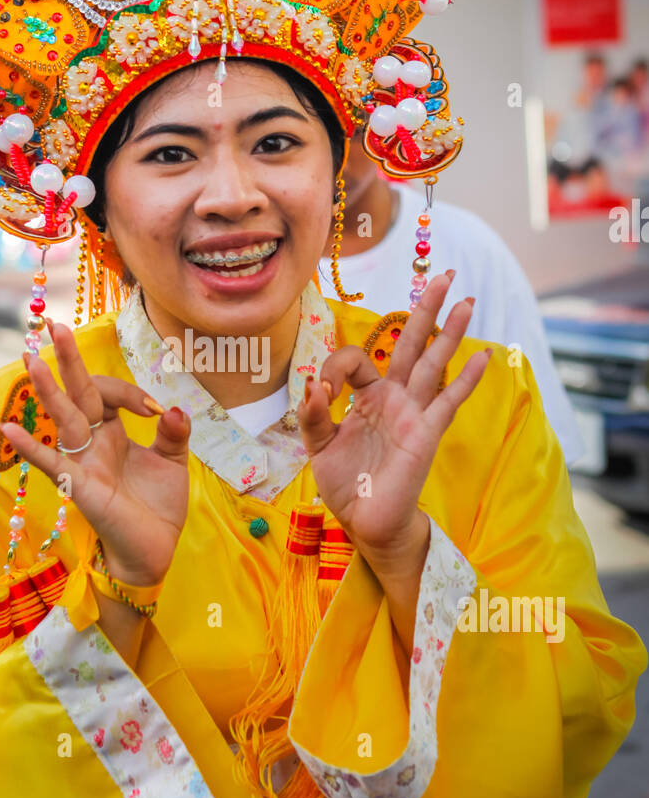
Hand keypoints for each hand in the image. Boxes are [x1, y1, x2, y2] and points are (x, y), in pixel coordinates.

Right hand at [0, 323, 189, 586]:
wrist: (154, 551)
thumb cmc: (158, 507)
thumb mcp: (173, 462)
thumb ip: (174, 433)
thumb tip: (173, 408)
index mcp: (114, 433)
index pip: (109, 395)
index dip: (129, 393)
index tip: (154, 411)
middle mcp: (93, 443)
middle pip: (78, 394)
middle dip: (68, 360)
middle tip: (56, 325)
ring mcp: (83, 462)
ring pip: (63, 418)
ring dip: (47, 389)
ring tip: (30, 358)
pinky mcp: (78, 486)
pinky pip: (49, 463)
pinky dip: (29, 447)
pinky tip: (7, 428)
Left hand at [297, 271, 490, 560]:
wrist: (367, 522)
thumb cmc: (346, 483)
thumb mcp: (318, 447)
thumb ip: (313, 416)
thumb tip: (312, 384)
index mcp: (367, 398)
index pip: (357, 359)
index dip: (335, 367)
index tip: (321, 392)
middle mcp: (394, 398)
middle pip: (411, 344)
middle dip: (427, 309)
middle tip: (445, 275)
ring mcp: (414, 413)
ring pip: (434, 362)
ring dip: (451, 330)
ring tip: (467, 297)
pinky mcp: (426, 432)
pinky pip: (449, 400)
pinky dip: (467, 378)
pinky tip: (485, 355)